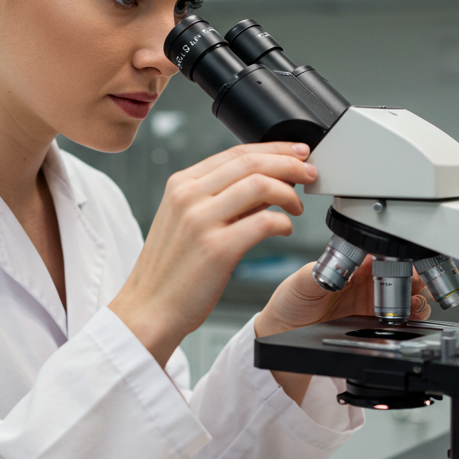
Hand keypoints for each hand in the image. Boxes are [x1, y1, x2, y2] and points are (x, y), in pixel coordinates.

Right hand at [110, 142, 318, 365]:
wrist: (148, 309)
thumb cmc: (171, 271)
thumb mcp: (186, 221)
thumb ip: (221, 199)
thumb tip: (265, 185)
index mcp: (181, 184)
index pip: (236, 153)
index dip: (274, 150)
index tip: (296, 154)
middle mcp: (188, 196)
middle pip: (251, 163)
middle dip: (289, 164)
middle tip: (309, 173)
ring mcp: (200, 221)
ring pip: (260, 185)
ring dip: (288, 192)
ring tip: (296, 207)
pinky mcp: (216, 248)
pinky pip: (264, 222)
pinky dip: (283, 222)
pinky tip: (285, 230)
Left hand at [255, 256, 430, 404]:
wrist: (285, 330)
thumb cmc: (291, 299)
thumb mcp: (303, 281)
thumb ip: (321, 273)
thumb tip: (335, 267)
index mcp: (351, 263)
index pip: (382, 257)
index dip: (399, 261)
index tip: (407, 268)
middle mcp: (364, 280)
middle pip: (400, 276)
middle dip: (414, 280)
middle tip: (418, 287)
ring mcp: (369, 301)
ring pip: (403, 297)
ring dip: (415, 299)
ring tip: (417, 304)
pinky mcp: (370, 321)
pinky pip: (396, 318)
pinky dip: (409, 317)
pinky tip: (411, 318)